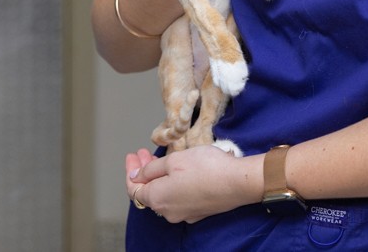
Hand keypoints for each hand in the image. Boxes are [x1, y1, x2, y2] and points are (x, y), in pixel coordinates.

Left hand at [125, 146, 256, 222]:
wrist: (237, 182)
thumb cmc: (205, 168)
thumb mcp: (173, 160)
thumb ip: (151, 169)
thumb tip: (137, 177)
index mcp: (157, 198)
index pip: (134, 188)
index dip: (131, 171)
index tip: (132, 155)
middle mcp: (167, 211)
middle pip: (149, 192)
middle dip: (144, 171)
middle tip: (144, 154)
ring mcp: (183, 213)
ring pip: (164, 195)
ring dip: (159, 177)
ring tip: (160, 159)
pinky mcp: (198, 212)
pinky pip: (178, 198)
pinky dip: (173, 184)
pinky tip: (178, 172)